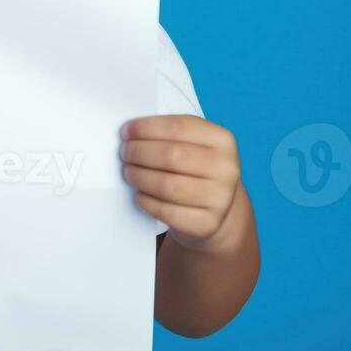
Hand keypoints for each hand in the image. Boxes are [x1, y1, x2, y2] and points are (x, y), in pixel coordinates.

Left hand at [120, 115, 241, 249]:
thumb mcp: (192, 144)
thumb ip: (167, 134)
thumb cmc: (194, 167)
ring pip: (167, 185)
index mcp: (222, 140)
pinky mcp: (207, 223)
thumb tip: (130, 132)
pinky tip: (139, 193)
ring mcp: (220, 198)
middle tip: (124, 153)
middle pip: (172, 156)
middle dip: (139, 152)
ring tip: (128, 172)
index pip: (178, 127)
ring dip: (139, 176)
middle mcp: (226, 168)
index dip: (146, 128)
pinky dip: (146, 201)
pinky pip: (167, 211)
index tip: (125, 131)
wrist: (216, 206)